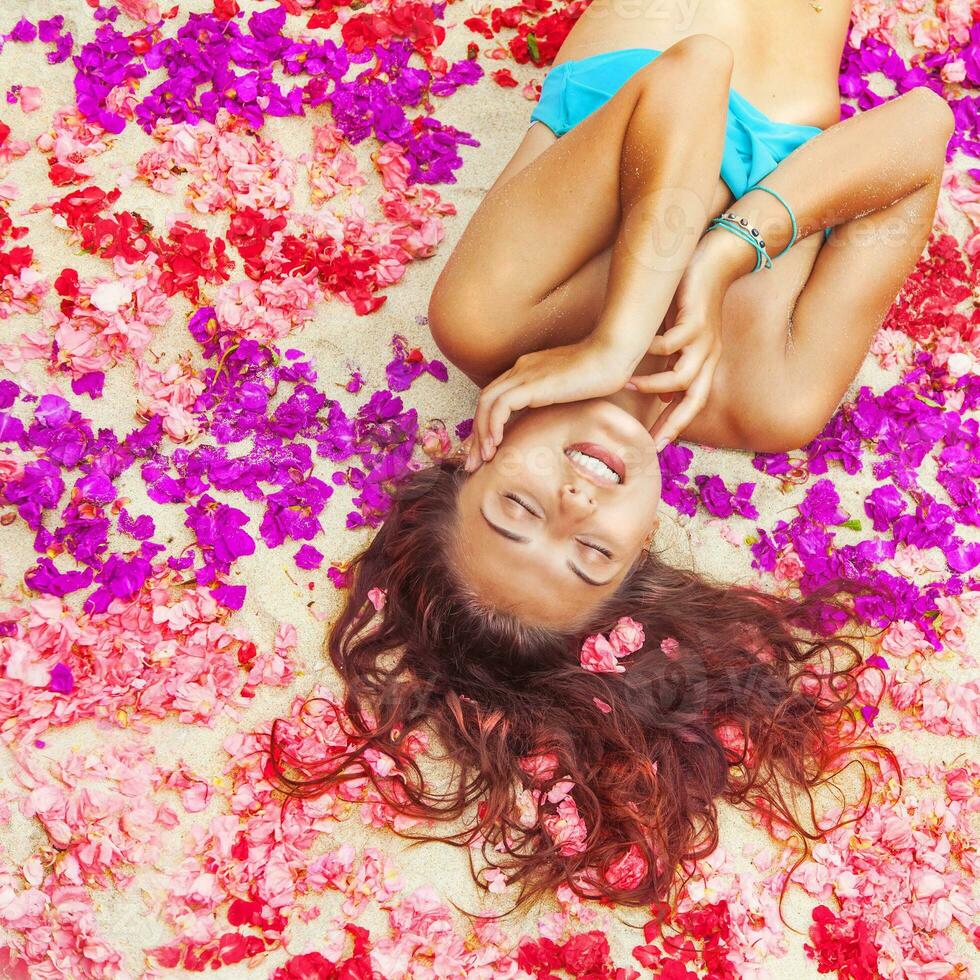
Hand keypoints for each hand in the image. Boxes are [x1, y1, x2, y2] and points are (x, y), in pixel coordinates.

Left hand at [465, 337, 634, 470]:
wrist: (612, 353)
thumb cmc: (602, 371)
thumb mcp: (571, 389)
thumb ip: (556, 399)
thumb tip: (553, 420)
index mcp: (528, 370)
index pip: (496, 398)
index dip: (487, 424)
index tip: (487, 451)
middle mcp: (520, 369)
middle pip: (485, 401)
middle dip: (476, 434)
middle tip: (473, 462)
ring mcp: (524, 374)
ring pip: (486, 403)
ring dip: (481, 433)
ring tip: (483, 459)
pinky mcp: (531, 384)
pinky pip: (500, 406)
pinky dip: (493, 426)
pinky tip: (496, 445)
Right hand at [625, 237, 730, 448]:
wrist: (715, 259)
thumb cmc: (691, 299)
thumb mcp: (680, 338)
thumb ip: (671, 365)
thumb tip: (661, 395)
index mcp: (705, 362)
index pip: (693, 404)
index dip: (676, 426)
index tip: (655, 446)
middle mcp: (708, 355)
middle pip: (695, 400)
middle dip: (674, 423)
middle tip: (651, 440)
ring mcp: (704, 338)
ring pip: (683, 376)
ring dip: (653, 384)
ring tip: (627, 384)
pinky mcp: (695, 319)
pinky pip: (672, 345)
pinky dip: (653, 350)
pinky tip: (636, 348)